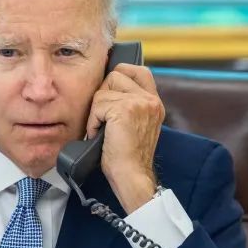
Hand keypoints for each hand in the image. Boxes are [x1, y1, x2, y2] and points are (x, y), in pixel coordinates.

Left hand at [86, 63, 164, 212]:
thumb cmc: (127, 157)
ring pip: (103, 90)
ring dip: (97, 111)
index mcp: (154, 102)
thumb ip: (130, 104)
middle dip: (103, 95)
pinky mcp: (125, 109)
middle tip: (104, 118)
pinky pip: (97, 104)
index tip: (109, 94)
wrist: (132, 176)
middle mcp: (150, 100)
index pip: (139, 70)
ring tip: (102, 129)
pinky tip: (99, 135)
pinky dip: (93, 121)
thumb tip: (107, 88)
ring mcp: (139, 102)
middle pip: (116, 75)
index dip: (120, 76)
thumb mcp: (136, 125)